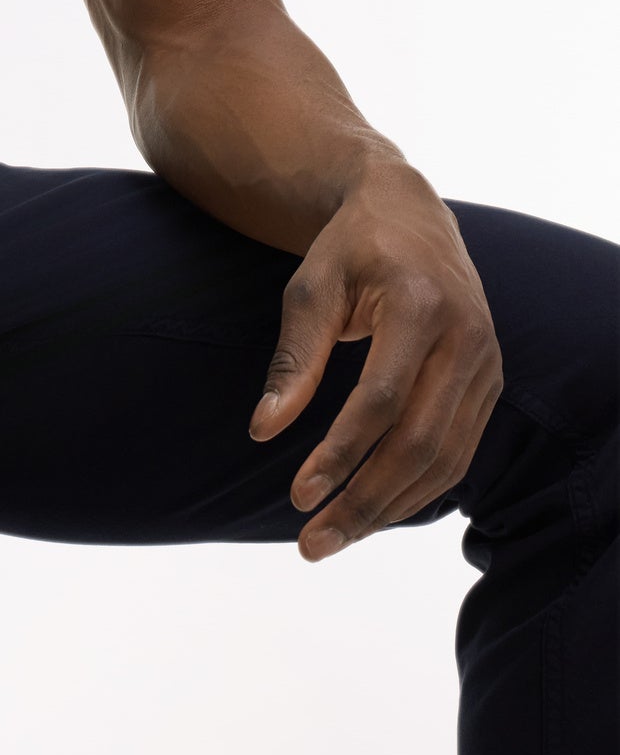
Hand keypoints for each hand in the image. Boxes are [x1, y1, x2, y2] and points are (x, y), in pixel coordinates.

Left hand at [248, 164, 503, 560]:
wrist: (409, 211)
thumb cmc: (350, 248)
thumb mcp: (311, 287)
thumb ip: (294, 357)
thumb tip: (263, 430)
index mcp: (422, 305)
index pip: (382, 400)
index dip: (340, 453)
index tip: (298, 495)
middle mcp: (467, 337)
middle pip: (419, 443)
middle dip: (365, 500)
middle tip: (312, 543)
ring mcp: (487, 362)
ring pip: (445, 460)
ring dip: (390, 507)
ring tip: (335, 537)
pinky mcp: (490, 381)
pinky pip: (459, 452)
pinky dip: (417, 489)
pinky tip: (375, 509)